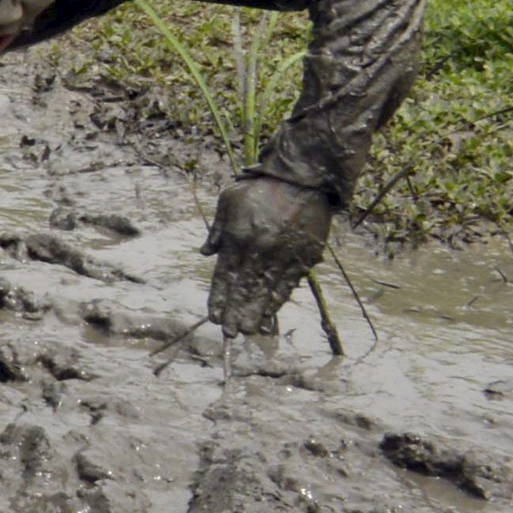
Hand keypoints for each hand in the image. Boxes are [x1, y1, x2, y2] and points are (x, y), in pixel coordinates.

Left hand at [204, 175, 334, 336]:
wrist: (303, 178)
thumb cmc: (261, 187)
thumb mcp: (228, 201)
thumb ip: (218, 230)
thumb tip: (206, 253)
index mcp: (239, 239)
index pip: (225, 277)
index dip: (220, 298)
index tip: (214, 317)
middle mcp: (261, 252)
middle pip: (245, 290)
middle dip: (236, 313)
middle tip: (229, 334)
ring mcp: (285, 256)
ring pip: (268, 292)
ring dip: (256, 313)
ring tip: (248, 331)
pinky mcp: (306, 257)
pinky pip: (289, 284)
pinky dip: (278, 301)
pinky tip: (270, 314)